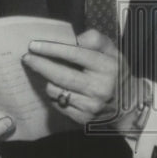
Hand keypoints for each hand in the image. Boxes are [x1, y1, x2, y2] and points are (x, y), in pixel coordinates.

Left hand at [22, 29, 138, 131]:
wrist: (129, 105)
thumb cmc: (116, 72)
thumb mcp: (113, 51)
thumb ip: (95, 39)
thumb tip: (73, 38)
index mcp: (107, 67)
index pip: (75, 54)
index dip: (52, 49)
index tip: (34, 45)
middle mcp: (99, 88)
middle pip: (61, 75)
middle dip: (40, 65)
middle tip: (27, 57)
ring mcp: (90, 106)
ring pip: (56, 91)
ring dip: (47, 80)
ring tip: (45, 72)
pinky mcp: (83, 119)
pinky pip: (58, 104)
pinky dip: (54, 94)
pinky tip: (56, 87)